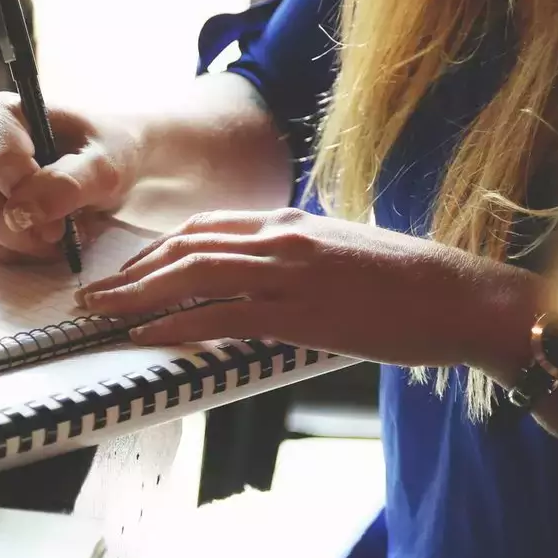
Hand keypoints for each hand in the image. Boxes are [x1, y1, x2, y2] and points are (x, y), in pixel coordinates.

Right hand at [0, 93, 141, 260]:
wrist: (101, 162)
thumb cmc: (105, 154)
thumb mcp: (103, 168)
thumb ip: (67, 184)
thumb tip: (20, 213)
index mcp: (0, 111)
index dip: (31, 203)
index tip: (63, 225)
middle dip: (21, 232)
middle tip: (60, 236)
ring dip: (18, 243)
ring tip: (55, 231)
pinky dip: (10, 247)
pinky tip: (37, 235)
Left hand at [75, 209, 537, 371]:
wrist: (463, 297)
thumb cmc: (412, 286)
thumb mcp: (345, 256)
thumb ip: (299, 260)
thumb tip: (267, 281)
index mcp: (292, 222)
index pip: (206, 228)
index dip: (158, 250)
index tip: (129, 271)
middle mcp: (283, 237)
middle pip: (186, 246)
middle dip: (133, 271)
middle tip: (95, 294)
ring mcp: (290, 272)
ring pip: (193, 275)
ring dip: (137, 295)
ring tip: (102, 313)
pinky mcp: (301, 312)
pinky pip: (221, 316)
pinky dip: (175, 325)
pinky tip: (144, 336)